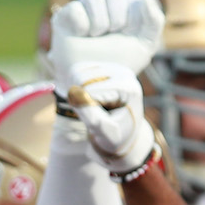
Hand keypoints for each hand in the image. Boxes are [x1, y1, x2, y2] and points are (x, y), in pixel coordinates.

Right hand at [49, 0, 163, 77]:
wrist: (95, 84)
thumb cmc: (120, 64)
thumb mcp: (146, 45)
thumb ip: (155, 20)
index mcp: (124, 8)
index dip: (133, 18)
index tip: (127, 35)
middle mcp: (104, 6)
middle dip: (117, 19)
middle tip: (110, 36)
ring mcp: (83, 10)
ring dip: (99, 24)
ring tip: (94, 39)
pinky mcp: (64, 17)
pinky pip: (76, 8)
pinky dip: (81, 26)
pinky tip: (80, 37)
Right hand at [60, 61, 154, 175]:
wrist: (124, 134)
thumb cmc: (116, 137)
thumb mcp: (107, 135)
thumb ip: (93, 119)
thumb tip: (75, 95)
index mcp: (128, 89)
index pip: (90, 92)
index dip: (84, 110)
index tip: (97, 123)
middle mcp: (123, 73)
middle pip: (82, 79)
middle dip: (80, 101)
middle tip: (93, 115)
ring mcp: (113, 67)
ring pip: (77, 73)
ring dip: (77, 94)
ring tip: (93, 108)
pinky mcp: (103, 66)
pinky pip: (77, 71)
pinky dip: (76, 87)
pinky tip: (88, 98)